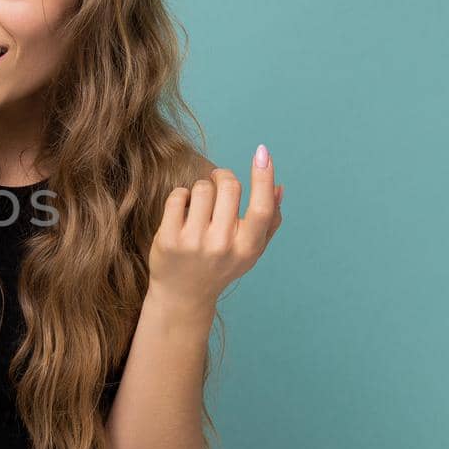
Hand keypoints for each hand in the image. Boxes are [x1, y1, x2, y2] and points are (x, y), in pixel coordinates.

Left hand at [147, 144, 284, 307]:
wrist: (184, 295)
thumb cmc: (221, 266)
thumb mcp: (250, 250)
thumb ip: (269, 220)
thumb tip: (280, 187)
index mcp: (247, 247)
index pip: (262, 208)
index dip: (264, 177)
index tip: (262, 153)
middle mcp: (222, 245)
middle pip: (229, 187)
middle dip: (223, 176)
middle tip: (217, 180)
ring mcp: (194, 243)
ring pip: (202, 188)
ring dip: (201, 188)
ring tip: (198, 203)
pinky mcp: (168, 239)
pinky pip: (177, 196)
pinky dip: (180, 196)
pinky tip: (181, 210)